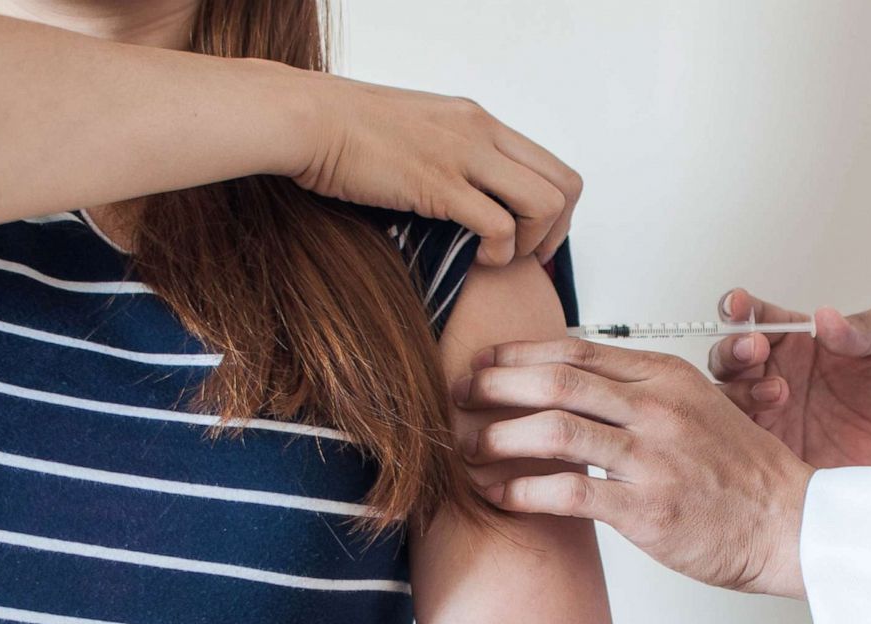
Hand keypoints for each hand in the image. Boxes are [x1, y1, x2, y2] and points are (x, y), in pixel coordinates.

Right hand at [294, 76, 582, 266]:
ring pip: (543, 204)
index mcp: (479, 121)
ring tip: (501, 257)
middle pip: (564, 184)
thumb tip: (462, 193)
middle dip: (557, 232)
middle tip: (531, 257)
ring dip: (532, 243)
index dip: (557, 211)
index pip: (552, 164)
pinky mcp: (438, 185)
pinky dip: (500, 252)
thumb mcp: (417, 133)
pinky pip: (500, 226)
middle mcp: (481, 133)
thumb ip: (449, 156)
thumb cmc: (346, 132)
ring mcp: (463, 156)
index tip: (535, 238)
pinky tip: (478, 260)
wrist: (306, 117)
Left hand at [454, 340, 814, 597]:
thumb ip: (643, 393)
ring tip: (467, 448)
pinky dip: (521, 491)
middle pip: (556, 381)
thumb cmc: (742, 474)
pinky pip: (567, 492)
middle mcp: (657, 409)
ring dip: (498, 437)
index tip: (485, 364)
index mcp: (667, 378)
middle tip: (458, 395)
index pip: (577, 352)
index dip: (520, 355)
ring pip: (555, 430)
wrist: (789, 525)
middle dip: (495, 385)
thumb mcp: (700, 408)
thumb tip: (578, 385)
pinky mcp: (646, 509)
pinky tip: (497, 495)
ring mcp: (652, 458)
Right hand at [708, 291, 870, 475]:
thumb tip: (826, 318)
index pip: (757, 317)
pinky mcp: (772, 456)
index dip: (739, 308)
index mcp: (798, 341)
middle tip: (756, 350)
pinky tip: (763, 429)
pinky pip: (737, 441)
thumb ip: (867, 325)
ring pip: (724, 398)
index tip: (739, 306)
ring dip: (738, 389)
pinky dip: (735, 432)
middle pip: (727, 357)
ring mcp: (770, 417)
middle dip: (732, 349)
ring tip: (779, 393)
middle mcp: (775, 375)